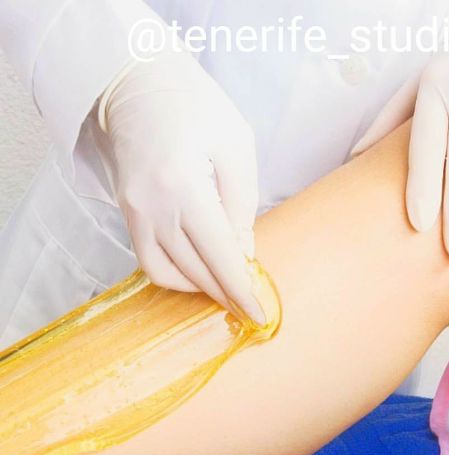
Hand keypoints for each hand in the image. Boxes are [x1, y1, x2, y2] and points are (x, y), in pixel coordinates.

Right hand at [99, 47, 263, 322]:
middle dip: (225, 293)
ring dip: (200, 288)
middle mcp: (153, 205)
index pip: (218, 254)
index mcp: (184, 184)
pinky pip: (148, 260)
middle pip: (194, 270)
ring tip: (227, 289)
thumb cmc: (197, 106)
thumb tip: (242, 254)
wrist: (139, 84)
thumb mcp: (236, 146)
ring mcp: (134, 212)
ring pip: (167, 273)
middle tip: (250, 305)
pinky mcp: (127, 213)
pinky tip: (197, 273)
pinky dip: (174, 275)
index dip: (240, 289)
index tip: (258, 314)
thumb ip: (241, 204)